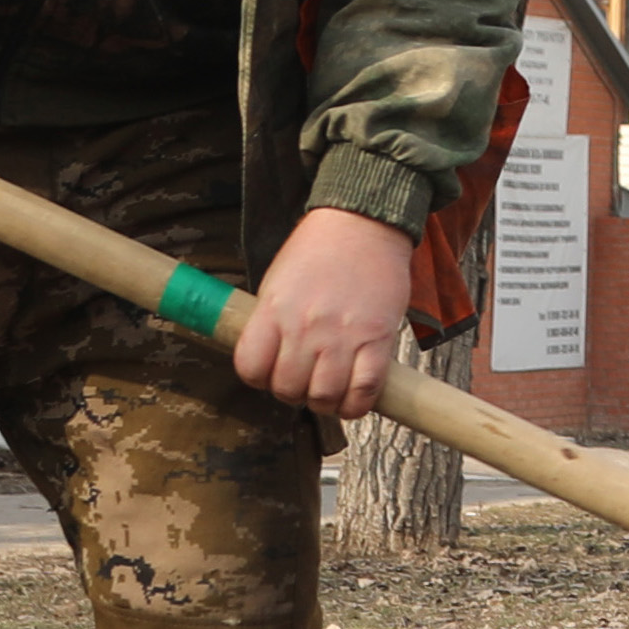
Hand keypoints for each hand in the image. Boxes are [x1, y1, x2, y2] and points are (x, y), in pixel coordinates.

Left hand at [229, 203, 415, 419]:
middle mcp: (304, 326)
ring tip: (330, 390)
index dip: (259, 379)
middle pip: (286, 389)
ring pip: (323, 396)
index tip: (272, 373)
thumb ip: (272, 322)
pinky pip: (363, 391)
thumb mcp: (278, 281)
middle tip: (305, 381)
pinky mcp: (377, 340)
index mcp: (274, 310)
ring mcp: (342, 336)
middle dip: (293, 393)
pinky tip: (354, 398)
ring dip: (324, 402)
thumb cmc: (319, 250)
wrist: (364, 224)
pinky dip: (356, 405)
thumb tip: (272, 360)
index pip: (250, 369)